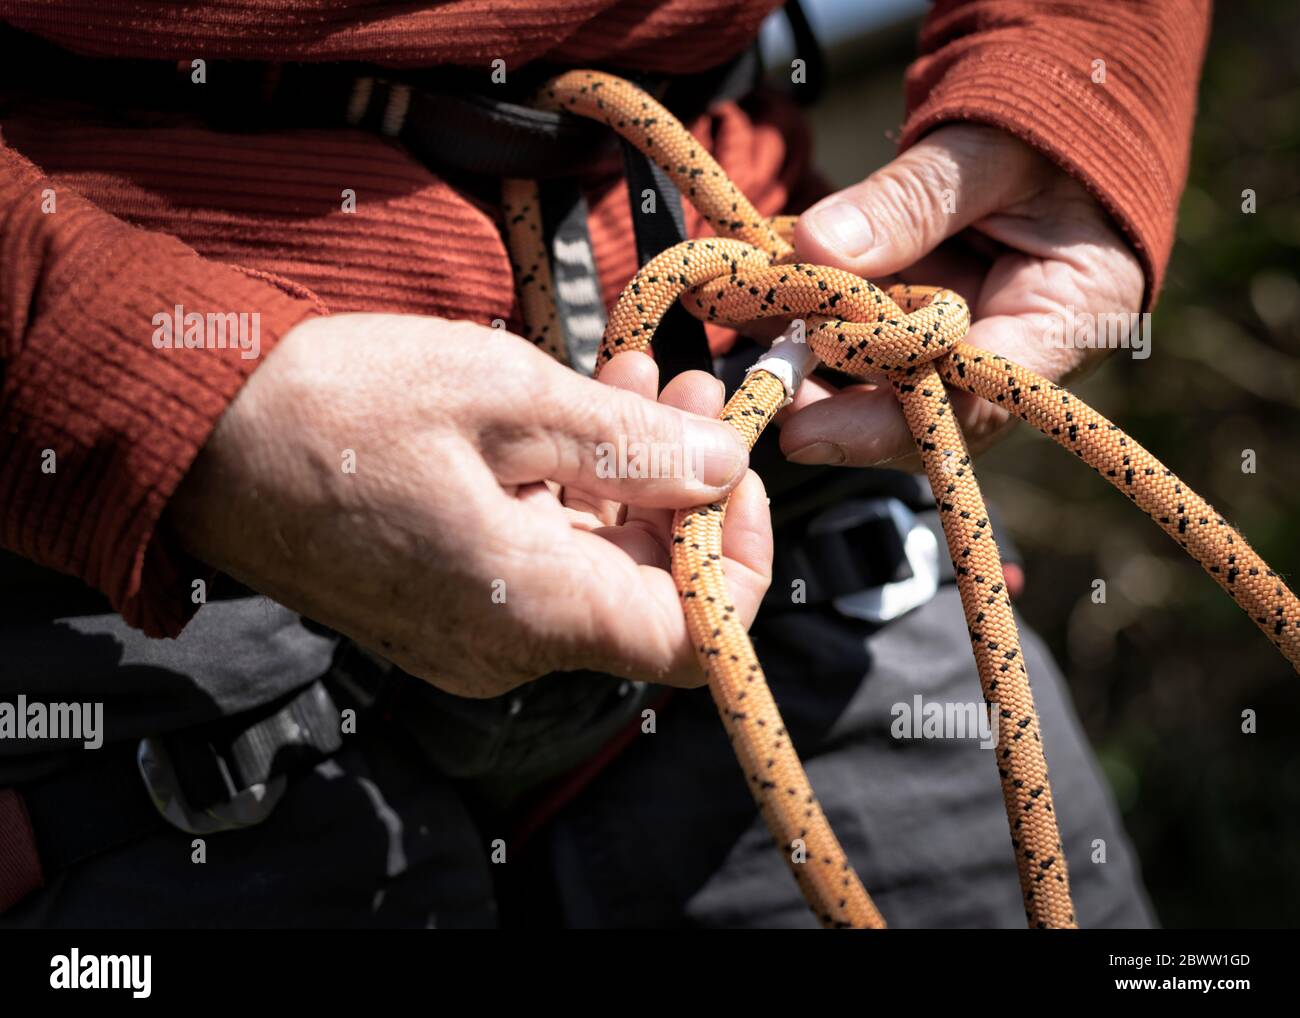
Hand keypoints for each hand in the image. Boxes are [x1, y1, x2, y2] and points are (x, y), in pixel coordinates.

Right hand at [166, 313, 769, 696]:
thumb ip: (631, 443)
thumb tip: (724, 466)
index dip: (742, 563)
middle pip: (648, 593)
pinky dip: (574, 493)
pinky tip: (578, 412)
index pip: (694, 642)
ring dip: (631, 477)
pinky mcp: (444, 603)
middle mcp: (509, 646)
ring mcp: (472, 631)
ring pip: (595, 569)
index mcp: (532, 610)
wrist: (197, 438)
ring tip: (642, 376)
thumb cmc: (337, 408)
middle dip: (686, 489)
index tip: (739, 472)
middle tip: (691, 383)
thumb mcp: (505, 398)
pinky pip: (538, 561)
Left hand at [783, 124, 1144, 466]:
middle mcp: (1013, 353)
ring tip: (745, 323)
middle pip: (917, 413)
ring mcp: (966, 343)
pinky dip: (814, 323)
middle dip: (831, 404)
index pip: (972, 405)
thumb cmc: (1055, 131)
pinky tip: (761, 300)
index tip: (806, 433)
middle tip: (760, 382)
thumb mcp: (992, 152)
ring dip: (810, 365)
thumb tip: (817, 247)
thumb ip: (913, 200)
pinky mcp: (928, 324)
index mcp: (1064, 323)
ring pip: (882, 384)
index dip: (885, 427)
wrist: (1070, 115)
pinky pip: (868, 340)